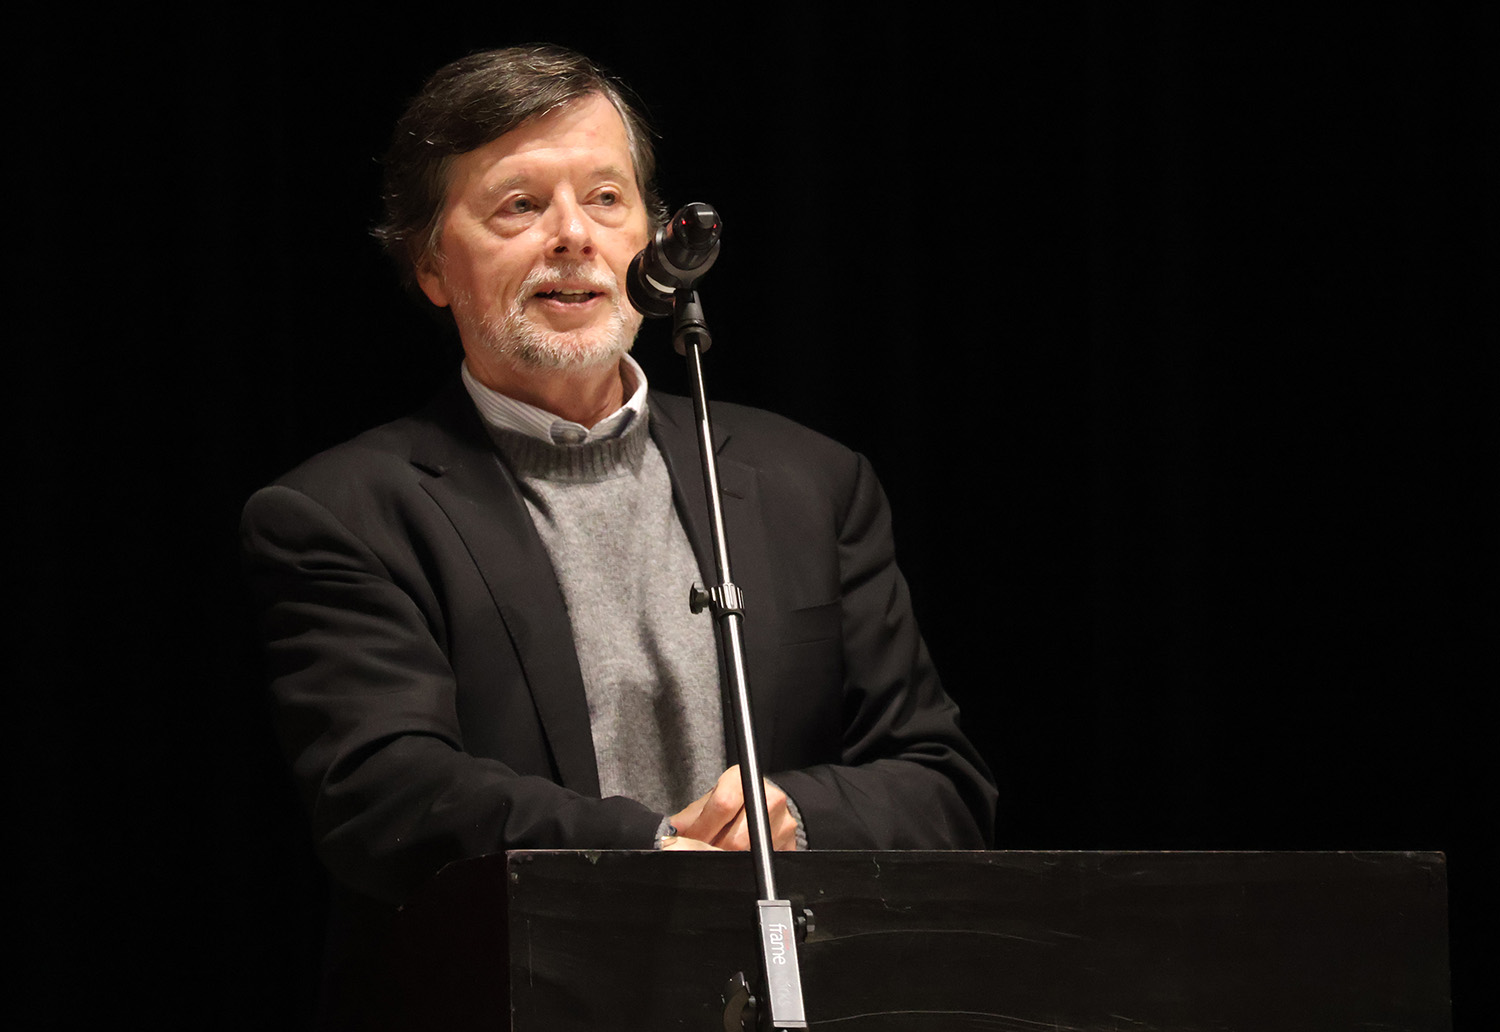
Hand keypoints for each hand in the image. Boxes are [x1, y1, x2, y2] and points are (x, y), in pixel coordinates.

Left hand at [669, 766, 798, 851]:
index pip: (722, 805)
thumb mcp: (710, 800)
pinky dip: (747, 867)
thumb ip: (690, 818)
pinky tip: (737, 861)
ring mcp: (784, 822)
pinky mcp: (791, 843)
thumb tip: (667, 835)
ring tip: (718, 856)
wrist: (764, 802)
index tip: (690, 841)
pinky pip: (764, 864)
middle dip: (713, 851)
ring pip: (749, 855)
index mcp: (743, 779)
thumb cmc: (732, 801)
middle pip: (736, 838)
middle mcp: (768, 798)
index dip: (703, 829)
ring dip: (728, 861)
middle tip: (701, 854)